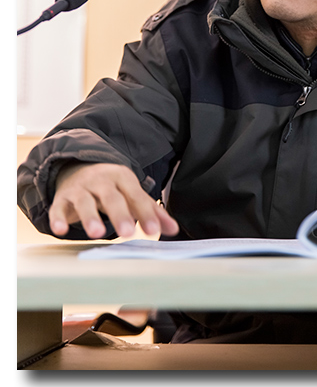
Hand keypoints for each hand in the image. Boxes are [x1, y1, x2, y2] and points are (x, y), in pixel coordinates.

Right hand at [49, 162, 178, 238]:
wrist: (78, 168)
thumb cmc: (112, 187)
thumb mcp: (131, 193)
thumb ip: (151, 211)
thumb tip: (174, 229)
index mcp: (122, 177)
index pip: (135, 195)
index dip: (145, 213)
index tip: (153, 230)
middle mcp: (101, 180)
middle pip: (111, 197)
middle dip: (120, 214)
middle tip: (127, 232)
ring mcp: (80, 188)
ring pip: (85, 201)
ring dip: (90, 217)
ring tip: (97, 233)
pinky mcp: (62, 198)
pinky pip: (59, 207)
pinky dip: (58, 217)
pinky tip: (60, 230)